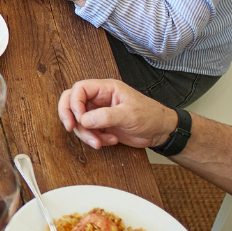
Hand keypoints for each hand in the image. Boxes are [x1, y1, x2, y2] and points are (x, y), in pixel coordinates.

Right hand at [57, 79, 178, 149]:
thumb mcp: (129, 115)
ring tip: (99, 142)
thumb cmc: (151, 116)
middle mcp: (100, 98)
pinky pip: (88, 131)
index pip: (80, 89)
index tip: (78, 118)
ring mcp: (99, 112)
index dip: (74, 103)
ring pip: (79, 120)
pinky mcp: (101, 125)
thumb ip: (106, 116)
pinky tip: (111, 141)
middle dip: (70, 116)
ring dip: (86, 133)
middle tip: (71, 128)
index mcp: (106, 88)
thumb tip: (84, 119)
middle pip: (72, 102)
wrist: (161, 132)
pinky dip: (95, 139)